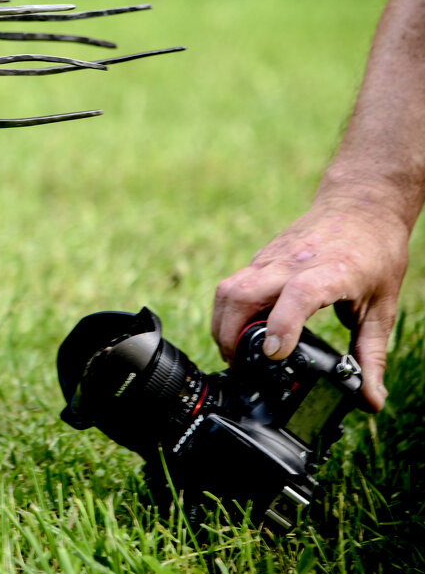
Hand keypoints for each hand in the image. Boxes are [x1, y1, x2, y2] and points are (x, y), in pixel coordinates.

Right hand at [212, 193, 409, 411]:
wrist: (359, 204)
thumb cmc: (374, 252)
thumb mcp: (381, 307)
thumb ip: (372, 355)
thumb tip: (370, 399)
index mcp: (331, 272)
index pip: (297, 295)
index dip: (281, 325)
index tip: (273, 354)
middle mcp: (293, 263)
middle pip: (242, 294)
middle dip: (231, 336)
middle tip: (240, 367)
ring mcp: (271, 258)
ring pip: (228, 289)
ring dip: (221, 324)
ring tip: (233, 353)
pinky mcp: (260, 258)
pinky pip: (232, 284)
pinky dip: (227, 311)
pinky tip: (239, 330)